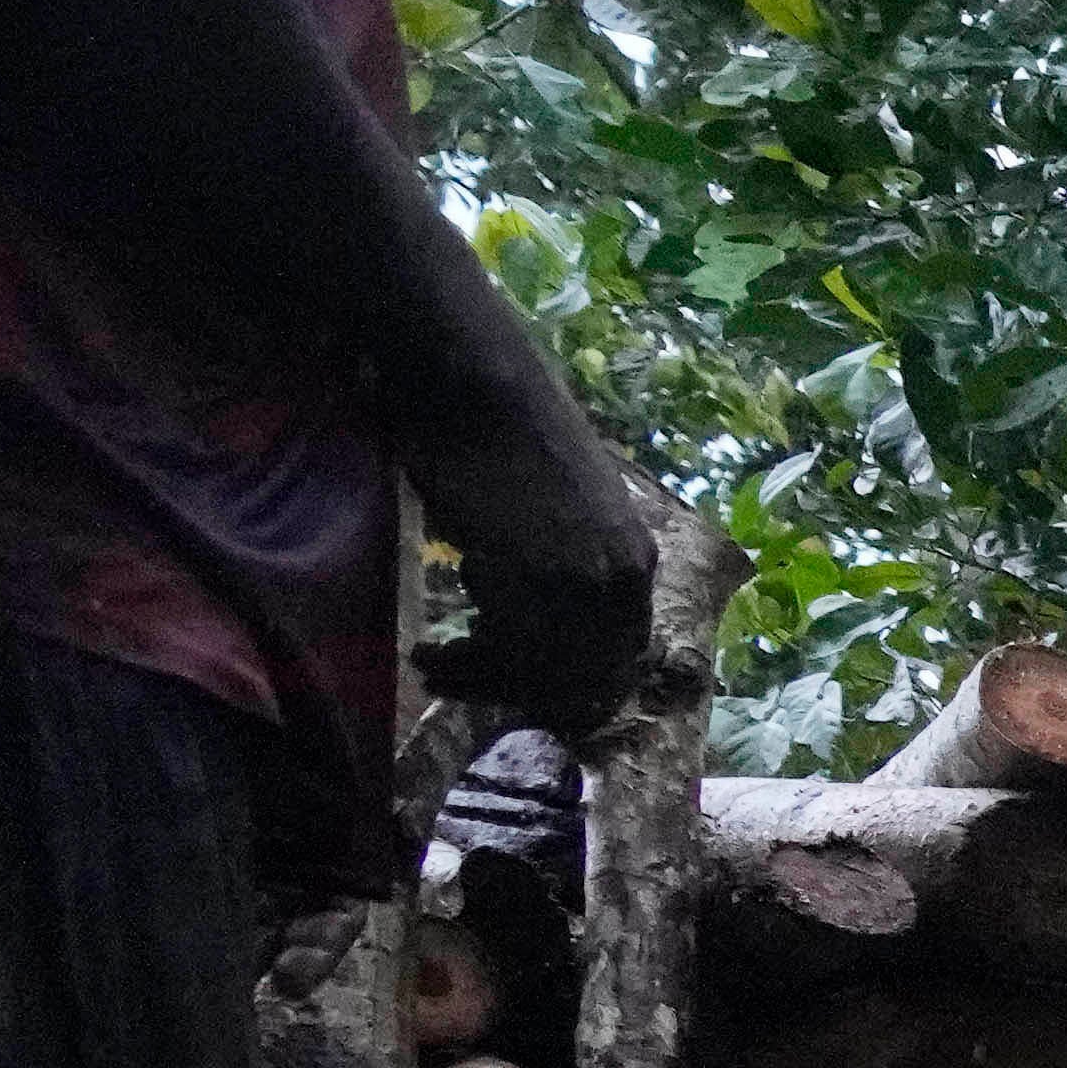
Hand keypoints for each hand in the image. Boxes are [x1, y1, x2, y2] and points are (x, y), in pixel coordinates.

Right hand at [401, 305, 702, 734]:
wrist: (474, 378)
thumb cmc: (493, 429)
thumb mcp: (550, 510)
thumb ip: (558, 563)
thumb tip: (527, 615)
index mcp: (636, 559)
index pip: (617, 655)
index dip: (565, 681)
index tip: (513, 685)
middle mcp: (625, 577)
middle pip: (586, 675)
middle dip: (522, 689)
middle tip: (459, 683)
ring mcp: (590, 580)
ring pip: (545, 671)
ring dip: (484, 681)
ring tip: (434, 667)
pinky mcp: (544, 579)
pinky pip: (512, 655)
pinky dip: (467, 666)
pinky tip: (430, 655)